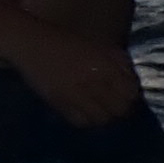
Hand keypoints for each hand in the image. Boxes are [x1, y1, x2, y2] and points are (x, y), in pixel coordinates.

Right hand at [0, 12, 142, 128]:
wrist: (30, 43)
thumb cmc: (65, 41)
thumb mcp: (99, 46)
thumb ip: (119, 63)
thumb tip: (133, 85)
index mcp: (105, 64)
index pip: (131, 93)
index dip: (131, 98)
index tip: (127, 97)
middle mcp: (93, 80)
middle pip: (119, 109)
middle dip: (120, 110)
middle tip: (114, 106)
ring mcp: (75, 93)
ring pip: (101, 119)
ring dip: (103, 117)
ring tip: (99, 111)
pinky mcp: (59, 102)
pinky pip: (80, 121)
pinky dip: (86, 120)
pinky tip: (84, 113)